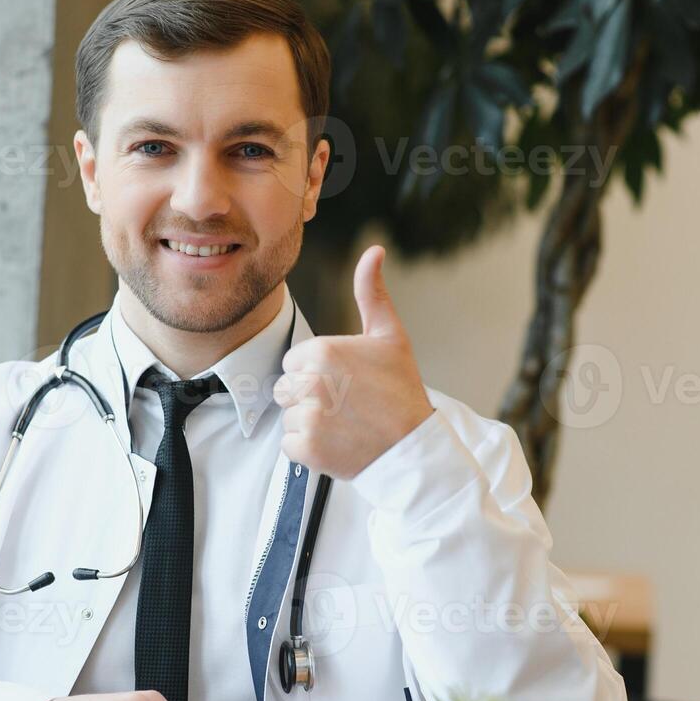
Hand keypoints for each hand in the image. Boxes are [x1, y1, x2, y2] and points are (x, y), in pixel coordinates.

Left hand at [274, 245, 433, 478]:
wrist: (413, 447)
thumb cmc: (402, 391)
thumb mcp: (389, 336)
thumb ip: (371, 292)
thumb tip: (374, 251)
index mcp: (323, 350)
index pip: (294, 361)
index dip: (317, 373)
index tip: (345, 383)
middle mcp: (311, 381)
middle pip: (286, 387)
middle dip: (310, 397)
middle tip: (345, 405)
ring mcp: (308, 416)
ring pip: (287, 415)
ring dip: (309, 422)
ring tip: (342, 424)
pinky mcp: (306, 448)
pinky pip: (289, 444)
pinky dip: (308, 449)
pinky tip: (336, 442)